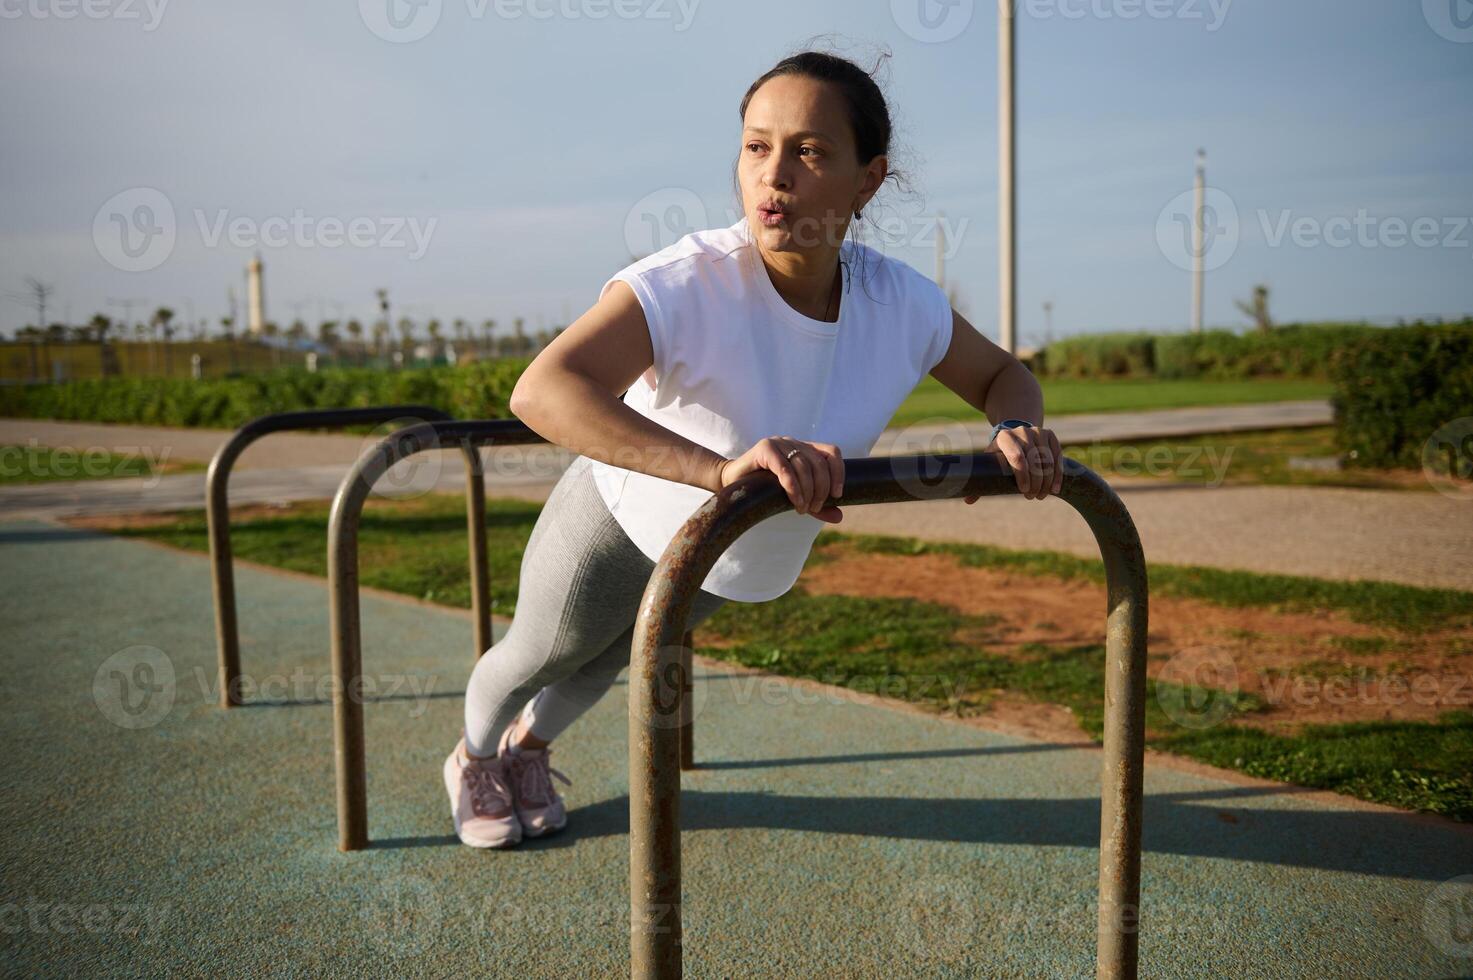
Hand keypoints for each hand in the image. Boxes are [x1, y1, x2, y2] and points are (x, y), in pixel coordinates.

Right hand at [716, 436, 844, 522]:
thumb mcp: (796, 498)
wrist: (732, 486)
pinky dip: (793, 486)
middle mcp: (794, 442)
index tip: (837, 495)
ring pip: (803, 466)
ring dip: (807, 491)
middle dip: (821, 489)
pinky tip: (794, 500)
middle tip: (815, 508)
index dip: (838, 473)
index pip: (832, 452)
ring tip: (802, 509)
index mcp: (805, 448)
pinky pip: (785, 468)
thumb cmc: (765, 492)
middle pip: (819, 463)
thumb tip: (840, 517)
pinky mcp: (764, 448)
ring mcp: (779, 442)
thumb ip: (818, 507)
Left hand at [966, 424, 1063, 503]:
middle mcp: (1022, 431)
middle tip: (1031, 497)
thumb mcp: (990, 462)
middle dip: (1034, 483)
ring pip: (1047, 461)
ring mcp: (1038, 431)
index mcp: (1004, 437)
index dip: (1022, 476)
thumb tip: (968, 501)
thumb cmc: (1000, 453)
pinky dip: (1057, 475)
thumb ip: (980, 480)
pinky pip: (1058, 457)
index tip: (1023, 492)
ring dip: (1046, 482)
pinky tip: (1055, 489)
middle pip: (1034, 461)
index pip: (1016, 458)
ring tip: (1040, 496)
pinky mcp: (1050, 435)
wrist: (1016, 434)